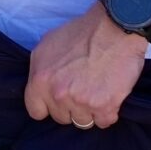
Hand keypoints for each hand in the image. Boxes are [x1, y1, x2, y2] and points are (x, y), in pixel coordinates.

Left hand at [23, 3, 148, 129]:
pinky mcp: (105, 106)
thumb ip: (39, 68)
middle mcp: (58, 94)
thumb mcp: (47, 43)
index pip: (36, 111)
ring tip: (97, 90)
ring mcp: (81, 102)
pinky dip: (108, 112)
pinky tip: (110, 96)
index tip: (57, 100)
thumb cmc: (82, 32)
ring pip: (83, 122)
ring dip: (90, 110)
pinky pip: (104, 122)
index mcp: (40, 80)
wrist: (114, 28)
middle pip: (61, 118)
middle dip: (70, 107)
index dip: (48, 106)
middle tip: (82, 89)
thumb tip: (41, 85)